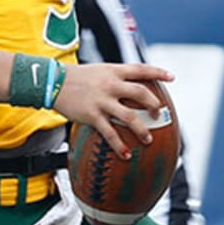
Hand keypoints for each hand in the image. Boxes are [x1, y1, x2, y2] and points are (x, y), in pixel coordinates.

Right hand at [55, 62, 173, 159]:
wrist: (52, 82)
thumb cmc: (75, 78)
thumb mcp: (97, 71)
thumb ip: (113, 77)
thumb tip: (129, 86)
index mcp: (113, 71)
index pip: (141, 69)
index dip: (158, 73)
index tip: (172, 77)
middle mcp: (110, 85)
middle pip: (141, 93)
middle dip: (154, 105)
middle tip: (159, 114)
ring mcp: (102, 101)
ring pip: (129, 116)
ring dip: (142, 129)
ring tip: (147, 139)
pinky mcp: (92, 115)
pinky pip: (110, 133)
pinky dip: (119, 145)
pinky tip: (126, 154)